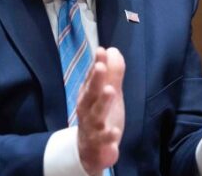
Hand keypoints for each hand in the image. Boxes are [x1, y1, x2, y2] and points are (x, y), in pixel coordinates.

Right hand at [77, 47, 125, 174]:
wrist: (90, 152)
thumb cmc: (99, 117)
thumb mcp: (107, 95)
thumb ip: (111, 74)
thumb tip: (112, 51)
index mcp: (88, 96)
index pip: (92, 78)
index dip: (97, 64)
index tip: (101, 51)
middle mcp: (87, 109)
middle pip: (90, 93)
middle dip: (95, 80)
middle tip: (100, 66)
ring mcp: (92, 127)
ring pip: (96, 114)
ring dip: (102, 103)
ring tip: (110, 91)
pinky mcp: (98, 144)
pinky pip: (102, 140)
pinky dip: (107, 136)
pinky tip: (114, 131)